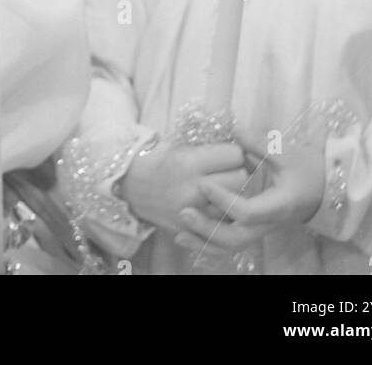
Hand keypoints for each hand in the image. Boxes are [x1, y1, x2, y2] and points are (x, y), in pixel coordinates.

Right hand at [120, 140, 247, 234]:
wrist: (130, 185)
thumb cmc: (159, 159)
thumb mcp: (181, 145)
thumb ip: (209, 147)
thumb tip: (241, 142)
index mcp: (190, 161)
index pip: (235, 155)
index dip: (234, 152)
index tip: (227, 154)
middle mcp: (194, 187)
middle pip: (240, 178)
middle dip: (237, 172)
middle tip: (227, 171)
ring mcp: (194, 212)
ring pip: (236, 203)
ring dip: (233, 196)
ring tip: (222, 189)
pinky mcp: (192, 229)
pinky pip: (222, 222)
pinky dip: (222, 214)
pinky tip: (214, 206)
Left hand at [175, 135, 325, 254]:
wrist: (324, 188)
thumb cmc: (307, 168)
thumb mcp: (287, 153)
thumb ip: (260, 143)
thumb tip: (235, 129)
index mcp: (278, 206)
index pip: (248, 212)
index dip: (224, 201)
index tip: (203, 184)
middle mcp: (269, 224)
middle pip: (236, 238)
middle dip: (207, 229)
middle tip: (183, 212)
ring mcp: (262, 229)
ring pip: (232, 245)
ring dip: (204, 240)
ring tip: (178, 232)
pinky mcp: (255, 229)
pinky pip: (231, 242)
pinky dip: (210, 242)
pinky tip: (189, 237)